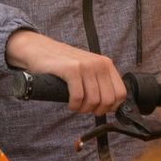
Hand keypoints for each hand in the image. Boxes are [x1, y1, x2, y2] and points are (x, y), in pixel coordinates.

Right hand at [5, 29, 125, 115]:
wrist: (40, 49)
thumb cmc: (63, 63)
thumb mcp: (88, 68)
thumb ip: (100, 81)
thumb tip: (110, 104)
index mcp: (106, 64)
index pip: (120, 93)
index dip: (111, 107)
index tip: (100, 109)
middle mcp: (98, 64)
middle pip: (108, 100)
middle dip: (97, 111)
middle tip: (86, 109)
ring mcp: (85, 66)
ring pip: (93, 100)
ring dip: (83, 109)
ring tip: (76, 106)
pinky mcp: (71, 70)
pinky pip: (78, 97)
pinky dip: (74, 105)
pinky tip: (70, 103)